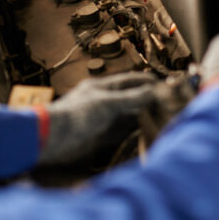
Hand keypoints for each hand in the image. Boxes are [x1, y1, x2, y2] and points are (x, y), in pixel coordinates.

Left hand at [38, 72, 156, 164]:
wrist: (51, 138)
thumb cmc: (75, 115)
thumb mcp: (106, 103)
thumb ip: (130, 98)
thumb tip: (152, 91)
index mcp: (101, 87)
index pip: (129, 81)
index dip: (147, 82)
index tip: (164, 85)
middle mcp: (103, 101)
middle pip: (130, 98)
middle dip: (147, 100)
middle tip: (167, 104)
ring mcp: (102, 119)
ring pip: (127, 116)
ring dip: (142, 117)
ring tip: (161, 118)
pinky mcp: (100, 136)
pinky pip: (121, 132)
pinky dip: (133, 132)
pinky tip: (145, 133)